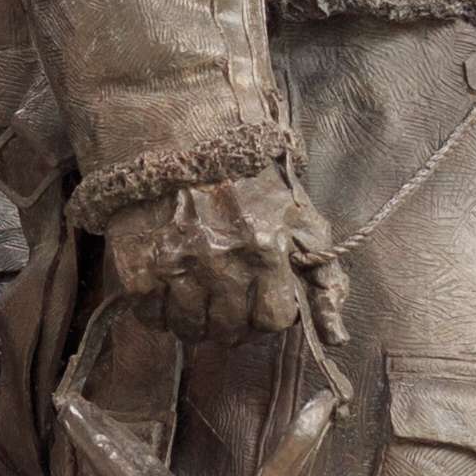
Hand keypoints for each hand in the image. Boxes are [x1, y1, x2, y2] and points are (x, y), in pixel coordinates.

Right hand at [105, 166, 338, 343]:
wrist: (182, 137)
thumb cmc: (250, 180)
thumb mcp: (300, 220)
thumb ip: (323, 279)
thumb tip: (337, 338)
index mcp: (265, 250)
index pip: (271, 320)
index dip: (267, 314)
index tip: (260, 299)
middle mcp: (220, 262)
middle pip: (230, 330)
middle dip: (235, 322)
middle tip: (228, 300)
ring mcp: (176, 265)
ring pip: (190, 329)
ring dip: (198, 322)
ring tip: (200, 298)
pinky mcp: (138, 266)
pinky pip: (151, 317)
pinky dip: (160, 312)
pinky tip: (170, 289)